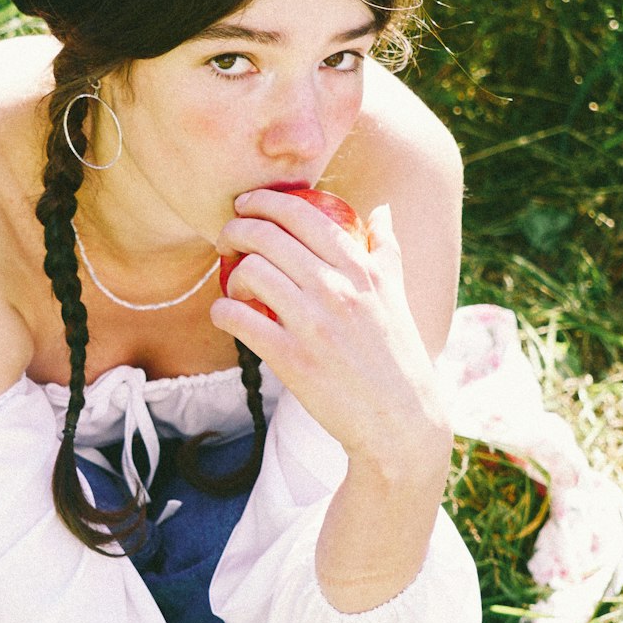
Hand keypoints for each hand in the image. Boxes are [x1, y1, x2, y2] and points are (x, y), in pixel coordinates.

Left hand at [211, 189, 445, 462]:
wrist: (399, 420)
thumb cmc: (397, 355)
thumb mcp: (397, 295)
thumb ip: (387, 249)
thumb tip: (382, 209)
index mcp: (362, 269)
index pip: (304, 214)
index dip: (265, 202)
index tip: (247, 205)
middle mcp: (337, 289)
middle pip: (268, 237)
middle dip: (236, 229)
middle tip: (227, 239)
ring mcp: (313, 323)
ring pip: (251, 272)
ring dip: (231, 272)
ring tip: (233, 283)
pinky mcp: (292, 359)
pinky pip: (240, 320)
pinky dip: (223, 311)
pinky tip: (225, 314)